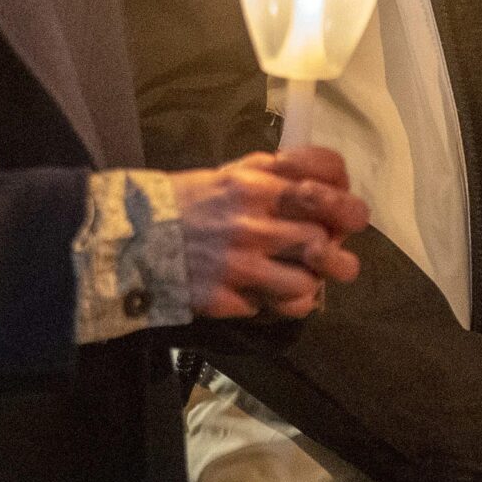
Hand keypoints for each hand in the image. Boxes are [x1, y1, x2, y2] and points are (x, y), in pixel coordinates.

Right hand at [168, 148, 368, 320]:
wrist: (135, 235)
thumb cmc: (192, 201)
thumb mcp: (235, 173)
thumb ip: (280, 175)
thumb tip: (330, 188)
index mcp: (257, 183)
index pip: (323, 181)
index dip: (345, 201)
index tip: (346, 216)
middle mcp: (252, 220)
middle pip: (321, 238)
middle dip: (332, 250)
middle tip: (326, 254)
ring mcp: (238, 263)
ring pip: (307, 281)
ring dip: (308, 282)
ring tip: (296, 278)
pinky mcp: (223, 297)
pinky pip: (275, 308)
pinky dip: (278, 304)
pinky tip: (265, 293)